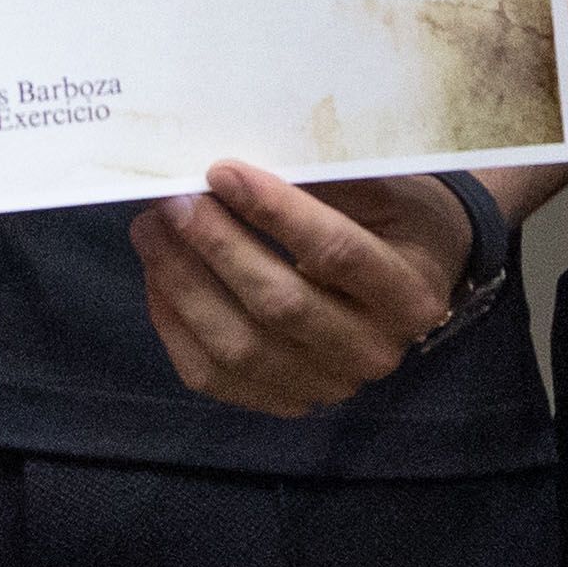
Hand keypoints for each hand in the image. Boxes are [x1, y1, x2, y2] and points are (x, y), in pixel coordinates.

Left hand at [127, 165, 474, 416]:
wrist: (416, 278)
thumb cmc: (395, 220)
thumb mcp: (384, 187)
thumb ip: (327, 178)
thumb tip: (243, 166)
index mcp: (409, 292)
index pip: (335, 252)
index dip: (274, 211)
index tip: (220, 172)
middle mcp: (375, 350)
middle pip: (280, 305)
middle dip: (216, 247)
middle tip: (172, 202)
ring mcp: (329, 385)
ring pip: (239, 348)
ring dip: (183, 285)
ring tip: (151, 230)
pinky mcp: (286, 400)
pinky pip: (214, 376)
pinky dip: (176, 325)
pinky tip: (159, 277)